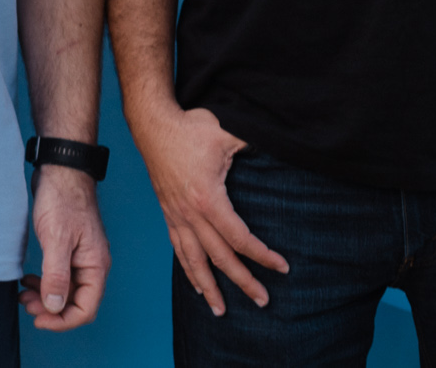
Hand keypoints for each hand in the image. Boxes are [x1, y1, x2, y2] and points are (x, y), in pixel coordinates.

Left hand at [18, 166, 109, 329]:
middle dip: (50, 309)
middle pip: (75, 302)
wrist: (61, 170)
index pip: (86, 309)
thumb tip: (54, 307)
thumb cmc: (63, 200)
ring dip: (45, 297)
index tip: (39, 319)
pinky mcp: (68, 248)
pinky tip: (29, 279)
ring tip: (24, 294)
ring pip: (65, 290)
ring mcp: (80, 256)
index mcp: (95, 265)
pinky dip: (44, 281)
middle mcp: (92, 264)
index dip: (62, 320)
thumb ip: (56, 275)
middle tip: (26, 304)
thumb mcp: (56, 239)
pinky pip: (59, 275)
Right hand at [133, 105, 286, 315]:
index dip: (263, 256)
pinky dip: (188, 270)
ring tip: (222, 311)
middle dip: (243, 281)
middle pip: (220, 257)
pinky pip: (178, 248)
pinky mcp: (168, 213)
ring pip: (194, 260)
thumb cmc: (190, 128)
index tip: (282, 268)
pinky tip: (197, 286)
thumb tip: (278, 142)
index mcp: (208, 199)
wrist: (153, 124)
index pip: (240, 238)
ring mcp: (177, 216)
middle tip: (263, 300)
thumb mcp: (226, 132)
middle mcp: (191, 214)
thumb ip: (252, 142)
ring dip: (210, 287)